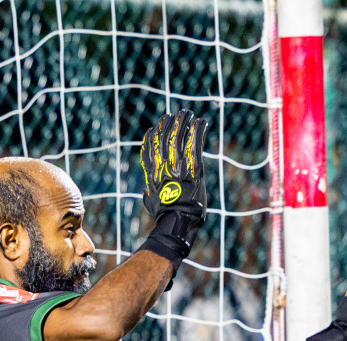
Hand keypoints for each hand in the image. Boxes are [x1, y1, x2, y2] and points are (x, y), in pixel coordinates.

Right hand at [139, 111, 208, 264]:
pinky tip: (200, 123)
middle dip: (168, 125)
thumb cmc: (164, 216)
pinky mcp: (195, 170)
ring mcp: (179, 168)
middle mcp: (164, 168)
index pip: (149, 150)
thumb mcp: (151, 203)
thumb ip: (149, 193)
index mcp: (153, 174)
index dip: (151, 137)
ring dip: (183, 124)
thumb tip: (146, 191)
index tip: (153, 128)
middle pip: (164, 140)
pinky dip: (197, 133)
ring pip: (179, 139)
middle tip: (173, 115)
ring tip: (186, 113)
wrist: (177, 222)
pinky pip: (195, 147)